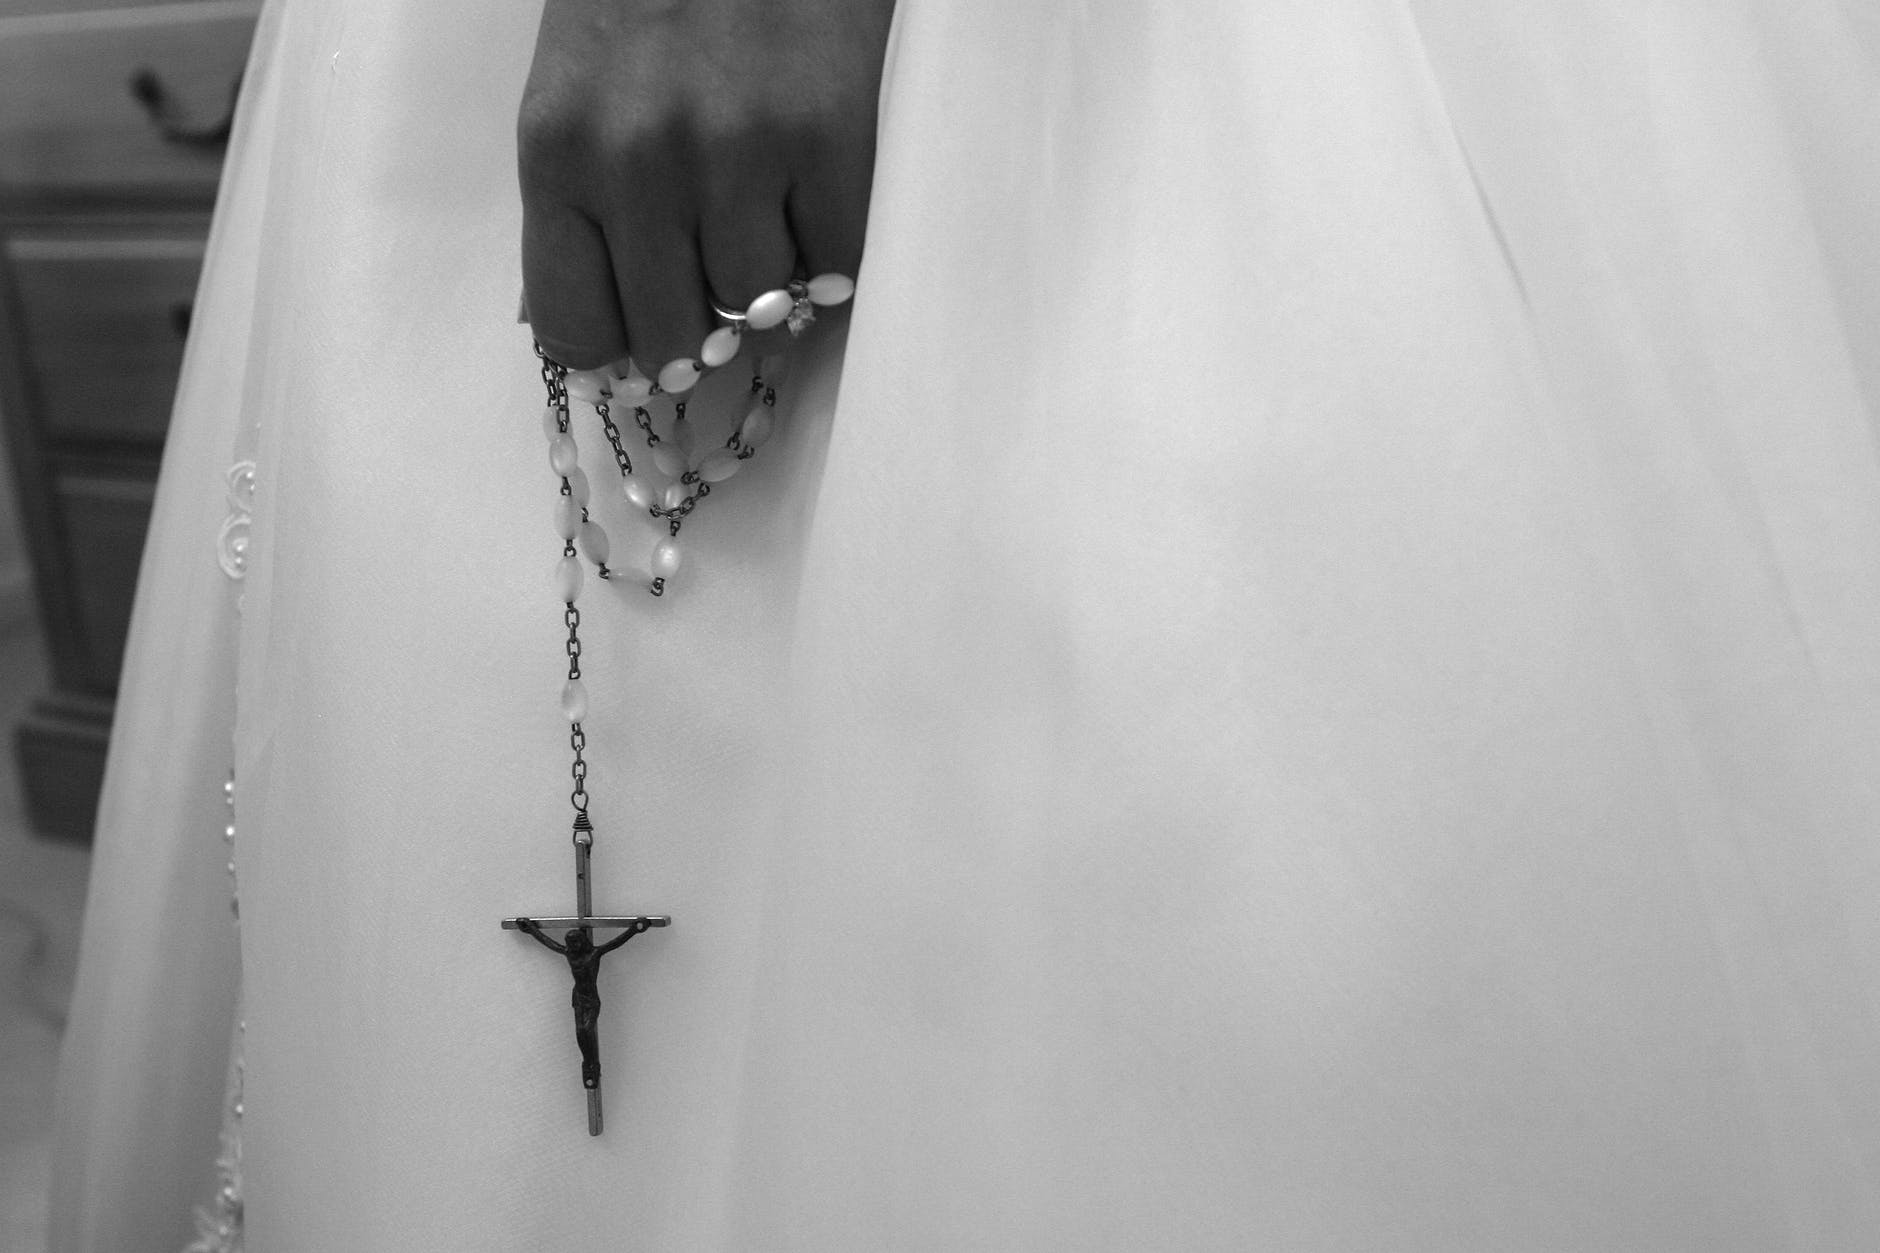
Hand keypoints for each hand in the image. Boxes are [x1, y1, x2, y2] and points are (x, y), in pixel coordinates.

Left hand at [519, 0, 894, 371]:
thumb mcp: (574, 82)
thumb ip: (570, 203)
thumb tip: (566, 331)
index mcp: (559, 148)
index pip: (577, 328)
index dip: (617, 351)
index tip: (644, 347)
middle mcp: (640, 161)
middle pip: (675, 338)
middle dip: (699, 330)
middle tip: (717, 290)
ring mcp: (740, 151)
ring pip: (761, 309)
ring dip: (770, 285)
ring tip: (769, 223)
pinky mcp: (830, 134)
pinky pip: (838, 264)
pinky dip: (832, 253)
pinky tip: (814, 201)